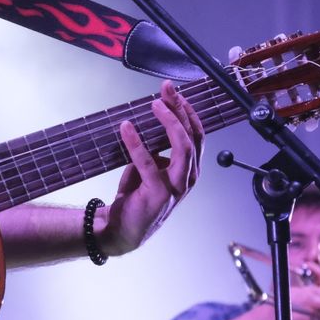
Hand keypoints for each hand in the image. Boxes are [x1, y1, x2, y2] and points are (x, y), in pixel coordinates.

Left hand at [95, 80, 204, 255]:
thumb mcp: (152, 168)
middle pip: (192, 136)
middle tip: (166, 90)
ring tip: (154, 105)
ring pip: (182, 147)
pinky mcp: (158, 194)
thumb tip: (151, 122)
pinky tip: (127, 127)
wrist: (123, 229)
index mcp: (189, 170)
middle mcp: (188, 178)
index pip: (196, 135)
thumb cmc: (138, 196)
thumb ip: (157, 149)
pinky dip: (137, 142)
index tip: (173, 92)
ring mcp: (176, 188)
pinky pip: (148, 162)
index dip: (187, 111)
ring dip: (169, 122)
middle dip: (181, 109)